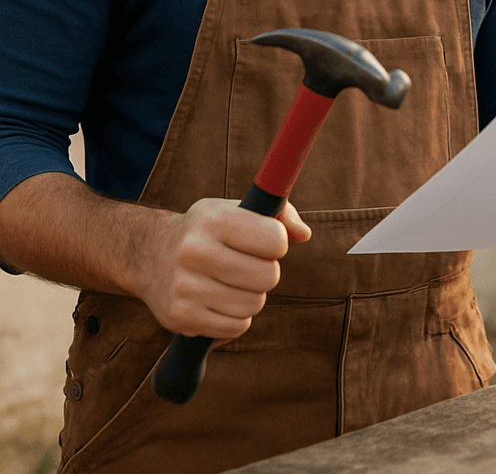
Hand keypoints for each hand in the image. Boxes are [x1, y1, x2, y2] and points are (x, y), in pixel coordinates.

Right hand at [139, 198, 310, 339]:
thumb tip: (303, 234)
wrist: (151, 253)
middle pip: (268, 277)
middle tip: (250, 265)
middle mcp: (194, 251)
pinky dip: (236, 317)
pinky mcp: (179, 317)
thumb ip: (280, 214)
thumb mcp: (239, 208)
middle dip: (266, 272)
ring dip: (252, 296)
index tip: (265, 241)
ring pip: (253, 305)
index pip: (275, 240)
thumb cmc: (209, 229)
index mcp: (214, 219)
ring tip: (233, 282)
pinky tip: (220, 300)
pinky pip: (235, 327)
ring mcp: (184, 286)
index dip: (277, 243)